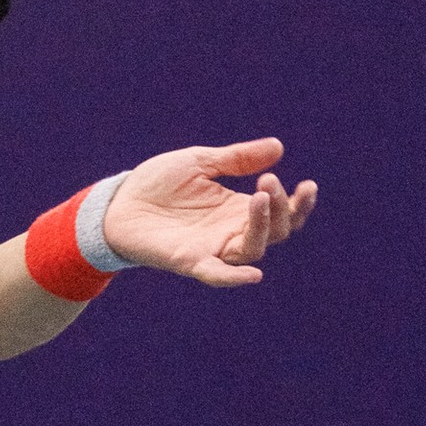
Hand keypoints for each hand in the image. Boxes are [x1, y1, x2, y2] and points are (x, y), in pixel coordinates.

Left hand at [101, 139, 316, 287]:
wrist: (117, 201)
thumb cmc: (156, 184)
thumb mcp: (200, 162)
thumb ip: (237, 159)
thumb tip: (278, 147)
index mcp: (238, 209)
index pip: (281, 212)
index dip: (299, 203)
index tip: (308, 185)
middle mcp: (231, 232)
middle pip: (275, 230)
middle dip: (281, 207)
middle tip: (268, 182)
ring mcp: (212, 248)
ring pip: (253, 249)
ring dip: (262, 225)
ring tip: (259, 196)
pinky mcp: (189, 260)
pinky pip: (216, 274)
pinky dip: (234, 277)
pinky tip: (253, 274)